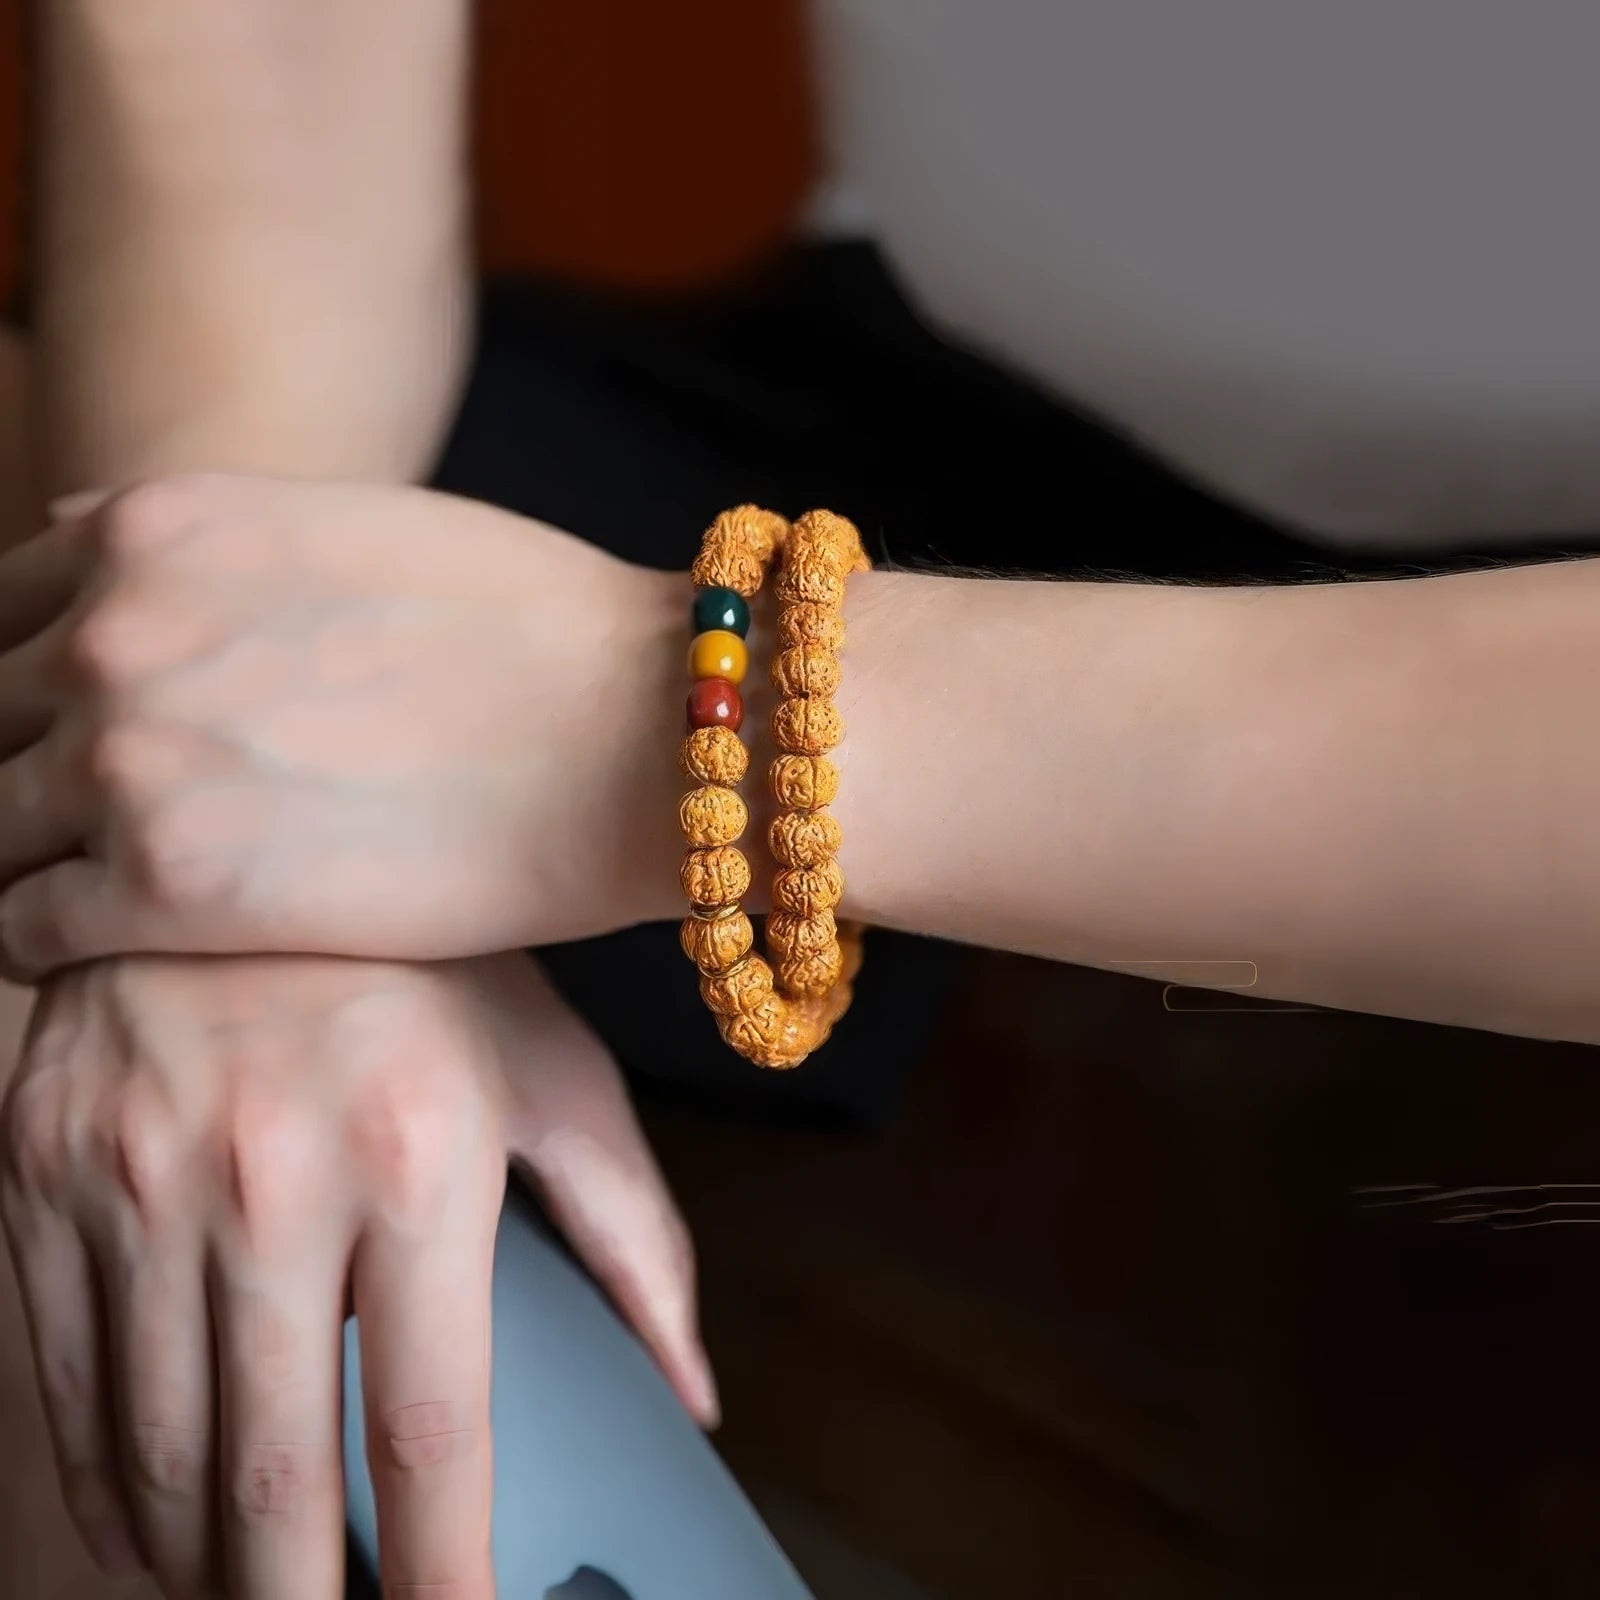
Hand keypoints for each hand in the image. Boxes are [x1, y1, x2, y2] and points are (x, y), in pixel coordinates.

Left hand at [0, 475, 685, 974]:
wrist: (642, 730)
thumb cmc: (535, 631)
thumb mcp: (350, 533)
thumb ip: (212, 554)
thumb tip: (113, 572)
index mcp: (153, 528)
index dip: (17, 685)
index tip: (53, 744)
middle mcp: (111, 630)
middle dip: (12, 775)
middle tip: (74, 835)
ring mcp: (127, 757)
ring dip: (22, 865)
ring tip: (92, 900)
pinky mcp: (168, 887)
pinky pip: (21, 928)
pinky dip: (47, 943)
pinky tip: (119, 950)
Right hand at [0, 952, 712, 1597]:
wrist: (250, 836)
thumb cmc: (430, 968)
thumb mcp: (555, 1076)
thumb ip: (633, 1237)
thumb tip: (694, 1391)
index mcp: (418, 1157)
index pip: (431, 1429)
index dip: (443, 1574)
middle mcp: (267, 1178)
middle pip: (272, 1479)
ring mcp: (137, 1177)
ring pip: (159, 1451)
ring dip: (204, 1563)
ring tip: (253, 1596)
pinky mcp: (42, 1169)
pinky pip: (64, 1379)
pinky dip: (110, 1483)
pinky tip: (155, 1524)